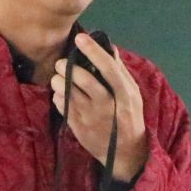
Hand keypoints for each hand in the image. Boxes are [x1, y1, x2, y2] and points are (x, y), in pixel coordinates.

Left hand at [51, 33, 148, 181]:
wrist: (124, 152)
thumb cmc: (129, 117)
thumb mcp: (132, 95)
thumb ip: (120, 73)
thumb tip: (109, 48)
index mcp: (124, 95)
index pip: (108, 68)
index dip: (93, 51)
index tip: (80, 38)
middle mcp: (106, 105)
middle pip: (82, 79)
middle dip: (66, 66)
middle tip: (61, 63)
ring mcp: (90, 117)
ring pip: (67, 91)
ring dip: (58, 80)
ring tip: (59, 78)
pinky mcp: (77, 127)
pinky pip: (61, 104)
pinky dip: (58, 96)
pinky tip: (62, 94)